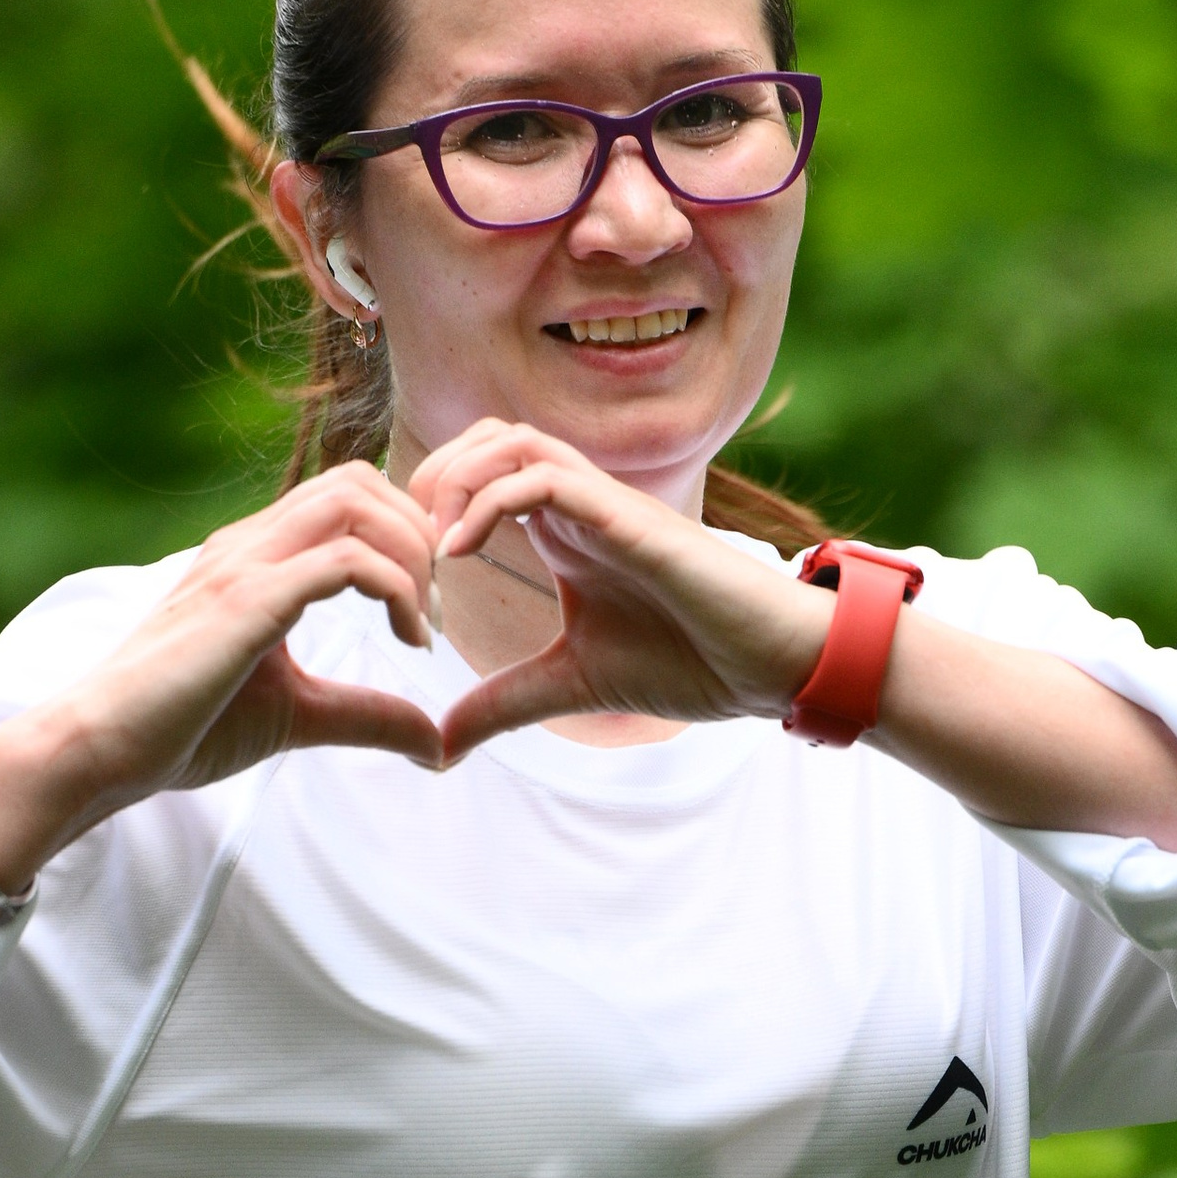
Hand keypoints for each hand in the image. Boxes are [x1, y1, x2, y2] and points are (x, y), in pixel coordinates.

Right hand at [23, 465, 447, 811]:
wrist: (99, 750)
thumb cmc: (181, 728)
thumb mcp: (298, 717)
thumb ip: (366, 716)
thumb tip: (438, 746)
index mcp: (254, 556)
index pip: (346, 494)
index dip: (404, 533)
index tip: (426, 609)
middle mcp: (248, 544)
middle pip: (358, 479)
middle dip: (418, 532)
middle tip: (436, 609)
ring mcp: (244, 565)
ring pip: (356, 501)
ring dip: (412, 553)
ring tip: (423, 622)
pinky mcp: (246, 601)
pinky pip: (345, 561)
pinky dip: (396, 590)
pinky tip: (407, 642)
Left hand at [411, 420, 829, 761]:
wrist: (767, 665)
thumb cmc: (689, 662)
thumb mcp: (570, 685)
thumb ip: (504, 703)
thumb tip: (439, 743)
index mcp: (565, 530)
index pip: (484, 471)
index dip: (433, 505)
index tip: (409, 572)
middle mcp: (581, 504)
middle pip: (489, 435)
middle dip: (434, 475)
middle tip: (410, 545)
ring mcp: (605, 505)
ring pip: (513, 440)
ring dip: (456, 478)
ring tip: (434, 544)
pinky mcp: (628, 518)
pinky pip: (545, 478)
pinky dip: (491, 500)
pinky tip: (462, 550)